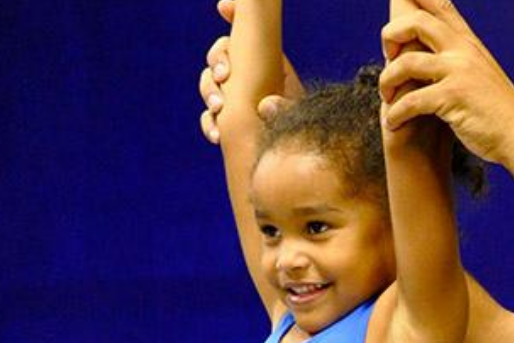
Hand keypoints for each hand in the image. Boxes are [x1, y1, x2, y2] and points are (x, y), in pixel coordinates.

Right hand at [198, 0, 300, 143]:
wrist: (299, 156)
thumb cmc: (305, 128)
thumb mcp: (302, 112)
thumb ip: (287, 107)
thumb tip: (266, 105)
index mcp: (268, 63)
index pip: (246, 36)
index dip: (234, 16)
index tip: (225, 6)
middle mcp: (248, 77)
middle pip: (220, 57)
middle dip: (217, 62)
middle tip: (224, 74)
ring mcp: (235, 99)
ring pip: (210, 85)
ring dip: (210, 93)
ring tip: (219, 108)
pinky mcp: (227, 122)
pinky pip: (209, 119)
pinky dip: (209, 125)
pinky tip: (217, 135)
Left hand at [378, 0, 513, 165]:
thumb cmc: (497, 112)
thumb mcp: (480, 72)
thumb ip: (457, 56)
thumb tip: (429, 52)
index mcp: (468, 42)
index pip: (439, 4)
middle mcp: (464, 49)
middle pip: (416, 20)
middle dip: (391, 34)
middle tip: (388, 56)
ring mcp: (459, 72)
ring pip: (406, 62)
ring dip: (387, 81)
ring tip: (387, 98)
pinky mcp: (453, 97)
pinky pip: (410, 100)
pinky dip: (396, 114)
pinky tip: (394, 123)